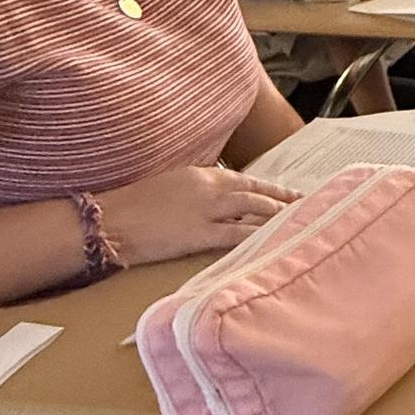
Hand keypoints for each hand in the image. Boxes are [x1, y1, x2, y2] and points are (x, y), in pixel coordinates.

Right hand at [96, 165, 298, 265]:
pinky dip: (259, 235)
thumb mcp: (169, 189)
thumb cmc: (131, 206)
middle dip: (282, 199)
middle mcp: (208, 188)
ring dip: (277, 214)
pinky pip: (238, 234)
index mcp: (199, 175)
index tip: (289, 192)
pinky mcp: (199, 234)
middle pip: (254, 192)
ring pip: (253, 208)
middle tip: (306, 206)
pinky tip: (276, 240)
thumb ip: (197, 194)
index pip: (244, 179)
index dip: (269, 187)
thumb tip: (221, 207)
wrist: (108, 220)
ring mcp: (205, 210)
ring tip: (299, 221)